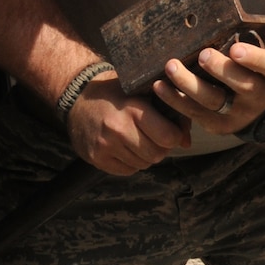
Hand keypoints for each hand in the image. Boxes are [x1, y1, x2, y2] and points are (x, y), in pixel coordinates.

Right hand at [66, 76, 190, 173]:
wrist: (77, 99)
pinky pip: (127, 170)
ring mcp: (105, 145)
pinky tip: (125, 147)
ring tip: (138, 139)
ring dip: (146, 155)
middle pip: (157, 154)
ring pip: (143, 164)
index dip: (174, 136)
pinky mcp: (96, 158)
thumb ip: (169, 113)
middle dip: (161, 148)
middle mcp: (117, 128)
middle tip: (155, 137)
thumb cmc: (117, 94)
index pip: (168, 137)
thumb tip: (186, 142)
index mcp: (132, 108)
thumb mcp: (143, 93)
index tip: (171, 130)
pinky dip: (131, 162)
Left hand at [153, 40, 264, 137]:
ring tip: (171, 66)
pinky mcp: (217, 126)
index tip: (235, 49)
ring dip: (189, 84)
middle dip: (221, 70)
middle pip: (243, 86)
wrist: (252, 105)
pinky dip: (174, 99)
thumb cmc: (248, 66)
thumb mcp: (255, 52)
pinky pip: (193, 113)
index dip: (254, 58)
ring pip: (213, 101)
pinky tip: (159, 86)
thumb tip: (217, 23)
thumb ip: (243, 41)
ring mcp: (238, 115)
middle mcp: (260, 97)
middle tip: (203, 55)